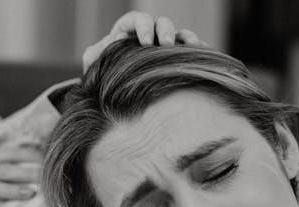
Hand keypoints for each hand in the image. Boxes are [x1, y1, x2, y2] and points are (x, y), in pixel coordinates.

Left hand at [82, 11, 207, 70]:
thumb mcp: (95, 65)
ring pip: (179, 34)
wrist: (113, 94)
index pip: (136, 20)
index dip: (142, 26)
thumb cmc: (103, 75)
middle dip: (165, 31)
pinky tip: (204, 54)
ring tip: (191, 47)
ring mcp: (164, 48)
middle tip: (166, 45)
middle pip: (160, 23)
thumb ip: (94, 54)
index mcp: (128, 31)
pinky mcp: (176, 60)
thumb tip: (108, 44)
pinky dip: (198, 50)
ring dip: (186, 37)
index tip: (144, 41)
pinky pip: (190, 51)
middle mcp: (149, 36)